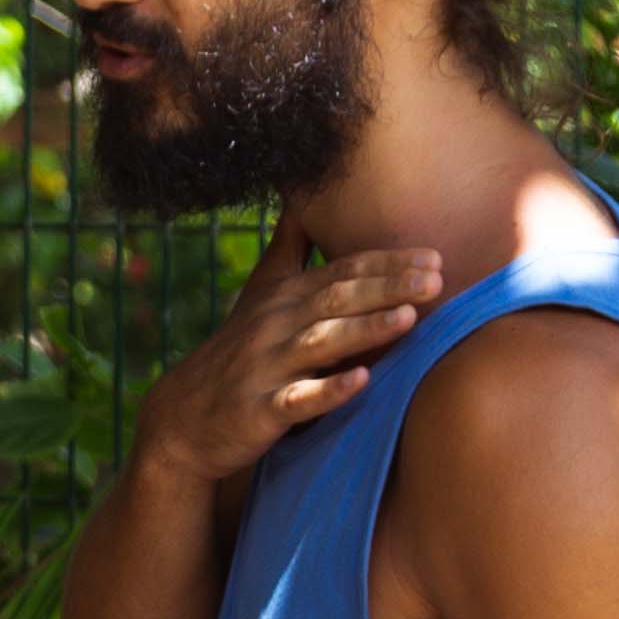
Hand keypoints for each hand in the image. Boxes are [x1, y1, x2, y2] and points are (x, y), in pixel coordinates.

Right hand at [137, 232, 446, 491]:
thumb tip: (304, 199)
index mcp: (282, 298)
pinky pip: (297, 400)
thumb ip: (288, 251)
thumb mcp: (258, 296)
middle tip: (436, 280)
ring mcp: (265, 368)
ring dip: (364, 330)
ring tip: (409, 318)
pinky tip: (361, 383)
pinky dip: (328, 391)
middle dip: (387, 288)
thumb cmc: (235, 355)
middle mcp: (273, 327)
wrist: (181, 419)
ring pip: (320, 343)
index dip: (386, 263)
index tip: (434, 257)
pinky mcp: (258, 411)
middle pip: (336, 300)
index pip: (340, 272)